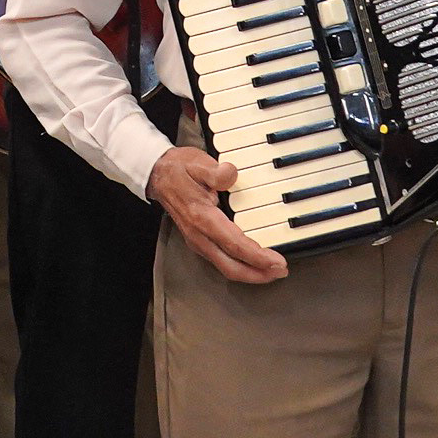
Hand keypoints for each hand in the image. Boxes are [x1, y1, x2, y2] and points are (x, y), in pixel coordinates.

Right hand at [148, 144, 285, 284]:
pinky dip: (240, 266)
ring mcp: (197, 240)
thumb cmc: (179, 169)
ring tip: (271, 271)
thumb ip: (216, 172)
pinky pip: (221, 261)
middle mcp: (199, 235)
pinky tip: (252, 262)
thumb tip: (231, 174)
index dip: (257, 256)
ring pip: (226, 267)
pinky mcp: (199, 241)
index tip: (277, 260)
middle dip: (258, 274)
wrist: (157, 174)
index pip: (234, 244)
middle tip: (280, 271)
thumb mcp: (198, 163)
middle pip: (231, 266)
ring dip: (250, 273)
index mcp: (202, 217)